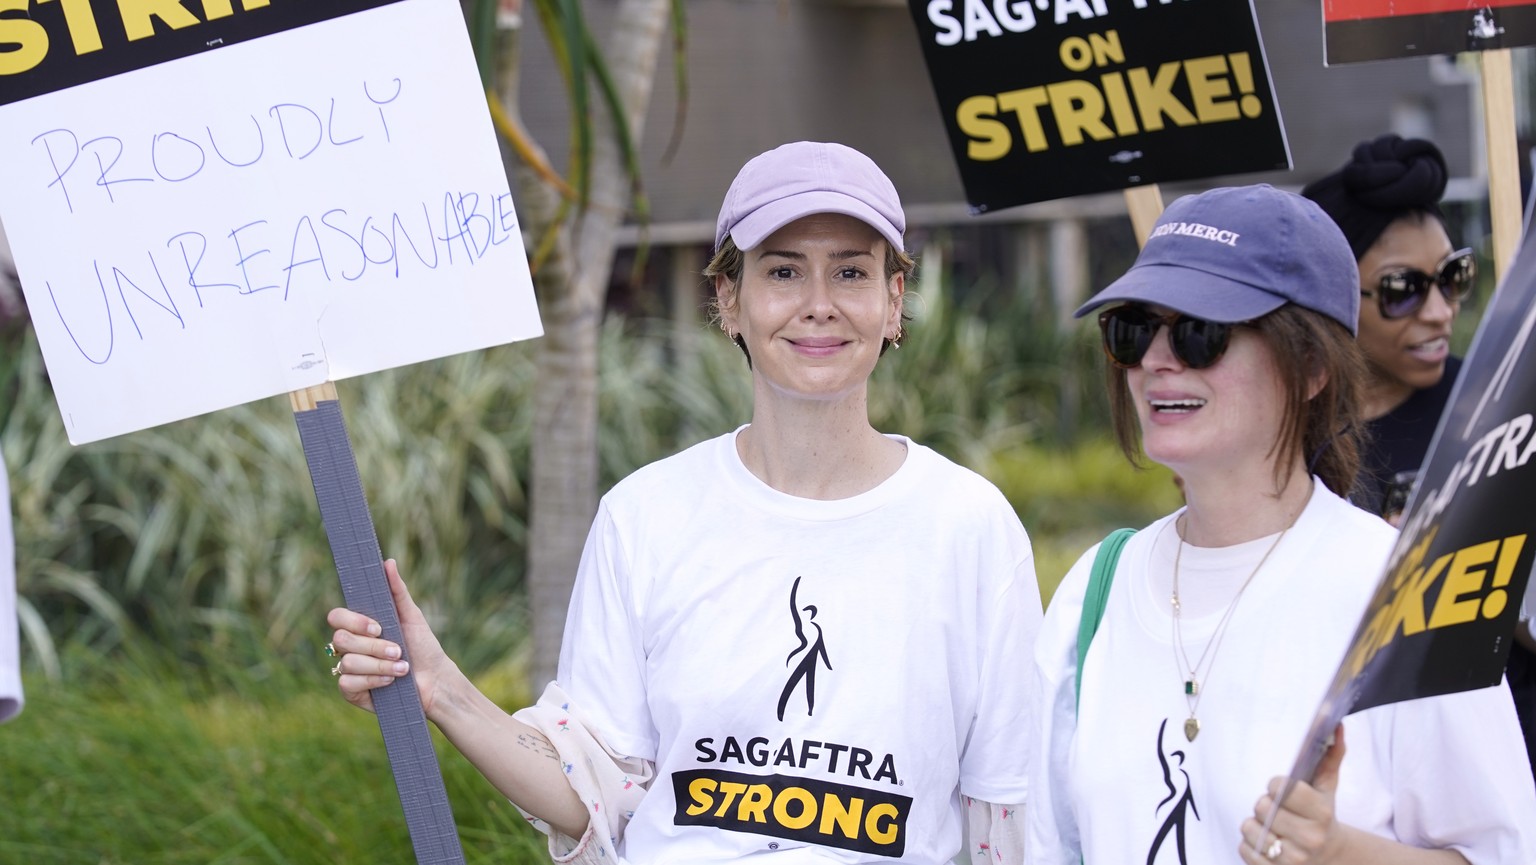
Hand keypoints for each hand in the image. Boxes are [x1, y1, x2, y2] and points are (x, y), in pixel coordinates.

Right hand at [326, 559, 451, 716]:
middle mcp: (350, 646)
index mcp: (360, 626)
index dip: (354, 621)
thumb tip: (387, 562)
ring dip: (379, 666)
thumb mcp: (412, 616)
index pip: (337, 617)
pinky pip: (347, 683)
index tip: (378, 627)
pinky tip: (390, 683)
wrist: (435, 681)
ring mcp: (348, 669)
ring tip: (402, 668)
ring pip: (346, 662)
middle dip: (374, 647)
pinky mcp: (351, 691)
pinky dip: (372, 682)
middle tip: (398, 651)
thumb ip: (398, 590)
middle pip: (341, 640)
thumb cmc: (423, 647)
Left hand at [1239, 723, 1346, 863]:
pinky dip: (1249, 845)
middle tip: (1277, 811)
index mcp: (1321, 814)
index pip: (1282, 788)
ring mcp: (1293, 860)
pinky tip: (1265, 845)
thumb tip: (1336, 726)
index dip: (1276, 785)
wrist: (1328, 858)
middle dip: (1265, 805)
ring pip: (1250, 829)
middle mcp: (1309, 838)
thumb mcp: (1327, 787)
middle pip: (1262, 807)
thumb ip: (1331, 755)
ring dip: (1254, 825)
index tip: (1282, 790)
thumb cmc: (1321, 816)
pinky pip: (1245, 850)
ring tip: (1271, 828)